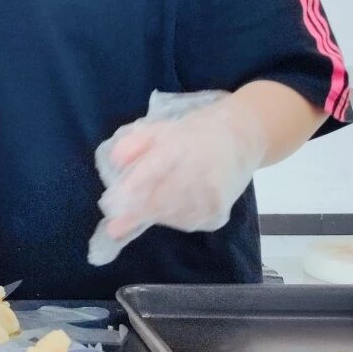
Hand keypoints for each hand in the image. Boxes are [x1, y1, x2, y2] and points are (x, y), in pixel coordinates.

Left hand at [88, 91, 267, 265]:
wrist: (241, 138)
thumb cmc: (194, 133)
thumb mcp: (161, 129)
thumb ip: (135, 142)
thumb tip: (115, 160)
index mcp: (180, 146)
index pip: (153, 169)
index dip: (132, 188)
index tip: (111, 205)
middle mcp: (198, 172)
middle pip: (159, 201)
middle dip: (134, 211)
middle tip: (115, 220)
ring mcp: (211, 196)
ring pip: (169, 216)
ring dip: (153, 214)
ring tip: (151, 200)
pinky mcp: (218, 213)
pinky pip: (185, 223)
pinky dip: (172, 218)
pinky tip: (173, 204)